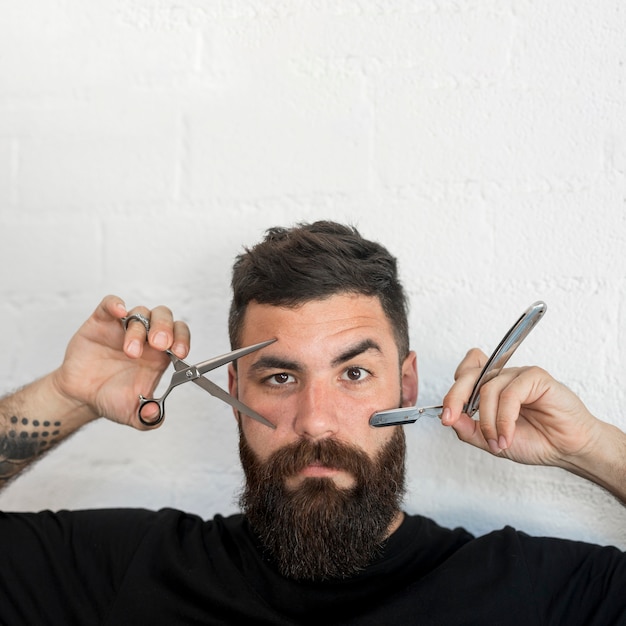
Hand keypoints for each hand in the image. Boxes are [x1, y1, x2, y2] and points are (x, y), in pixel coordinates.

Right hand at [51, 295, 189, 427]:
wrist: (81, 395)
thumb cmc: (111, 398)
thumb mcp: (132, 414)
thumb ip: (148, 418)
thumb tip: (155, 414)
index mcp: (159, 354)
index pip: (180, 335)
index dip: (183, 339)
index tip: (181, 352)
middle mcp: (145, 337)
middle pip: (164, 317)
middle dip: (165, 328)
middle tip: (159, 344)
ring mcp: (123, 327)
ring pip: (140, 313)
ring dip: (138, 330)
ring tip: (130, 352)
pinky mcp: (101, 322)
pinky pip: (110, 304)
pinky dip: (116, 304)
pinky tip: (119, 312)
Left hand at [441, 348, 599, 468]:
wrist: (567, 450)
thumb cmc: (535, 441)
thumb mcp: (491, 441)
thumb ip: (469, 429)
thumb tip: (448, 419)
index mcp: (490, 388)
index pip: (464, 375)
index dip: (452, 390)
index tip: (446, 416)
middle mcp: (501, 378)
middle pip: (469, 376)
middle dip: (455, 398)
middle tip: (450, 419)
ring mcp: (517, 375)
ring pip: (488, 390)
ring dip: (489, 421)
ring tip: (498, 442)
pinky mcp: (535, 377)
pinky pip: (510, 393)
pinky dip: (504, 418)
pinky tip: (508, 435)